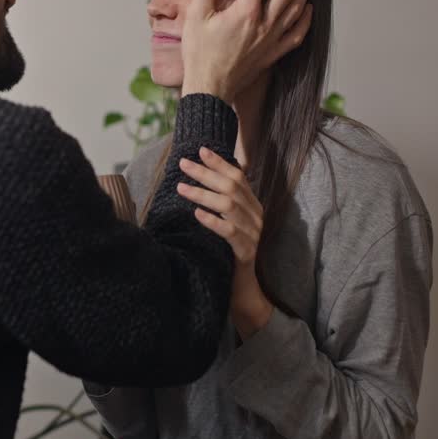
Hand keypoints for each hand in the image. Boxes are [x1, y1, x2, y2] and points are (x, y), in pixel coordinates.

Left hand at [177, 147, 274, 337]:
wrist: (241, 288)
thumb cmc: (226, 251)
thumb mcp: (225, 222)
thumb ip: (220, 201)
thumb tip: (198, 177)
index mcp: (252, 205)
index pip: (237, 176)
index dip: (219, 162)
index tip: (200, 149)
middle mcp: (256, 215)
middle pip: (230, 187)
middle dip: (205, 173)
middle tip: (183, 164)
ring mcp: (253, 233)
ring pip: (228, 206)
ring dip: (203, 194)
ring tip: (181, 188)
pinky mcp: (245, 251)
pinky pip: (229, 232)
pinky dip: (212, 221)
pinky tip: (197, 214)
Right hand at [180, 0, 315, 101]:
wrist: (209, 90)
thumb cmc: (199, 53)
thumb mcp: (196, 15)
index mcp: (245, 11)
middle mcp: (264, 23)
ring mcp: (272, 39)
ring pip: (297, 7)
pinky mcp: (274, 53)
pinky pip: (298, 34)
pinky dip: (306, 18)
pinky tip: (307, 8)